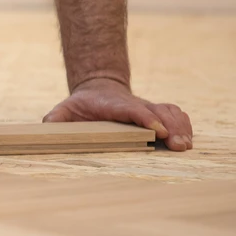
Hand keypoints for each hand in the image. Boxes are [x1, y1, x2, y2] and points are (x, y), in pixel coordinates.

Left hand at [43, 78, 192, 150]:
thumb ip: (55, 119)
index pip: (132, 109)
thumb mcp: (63, 110)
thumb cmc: (80, 106)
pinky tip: (187, 139)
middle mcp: (134, 105)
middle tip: (178, 145)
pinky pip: (176, 114)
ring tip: (184, 146)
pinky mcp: (156, 112)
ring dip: (181, 128)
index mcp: (113, 105)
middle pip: (158, 112)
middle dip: (170, 127)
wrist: (97, 89)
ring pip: (170, 112)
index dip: (145, 118)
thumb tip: (48, 127)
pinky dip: (184, 125)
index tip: (157, 131)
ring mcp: (147, 108)